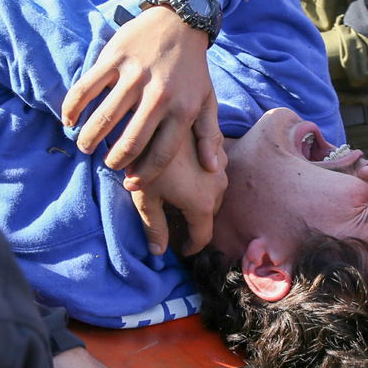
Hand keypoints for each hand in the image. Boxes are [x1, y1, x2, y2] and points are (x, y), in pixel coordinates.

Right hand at [62, 5, 222, 180]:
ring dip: (90, 138)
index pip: (162, 153)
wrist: (180, 20)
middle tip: (108, 165)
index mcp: (182, 109)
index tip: (131, 185)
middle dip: (115, 161)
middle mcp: (158, 94)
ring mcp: (134, 75)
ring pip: (105, 117)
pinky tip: (70, 120)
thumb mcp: (207, 99)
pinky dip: (73, 108)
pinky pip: (87, 88)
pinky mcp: (114, 58)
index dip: (144, 174)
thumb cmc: (193, 68)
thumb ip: (209, 135)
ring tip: (85, 147)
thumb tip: (213, 169)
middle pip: (131, 141)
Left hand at [125, 128, 227, 255]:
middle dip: (194, 223)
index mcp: (203, 204)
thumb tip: (158, 253)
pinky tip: (185, 173)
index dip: (191, 247)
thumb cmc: (145, 158)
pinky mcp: (218, 147)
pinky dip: (204, 179)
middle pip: (210, 214)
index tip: (179, 249)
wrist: (156, 114)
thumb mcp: (145, 197)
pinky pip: (215, 172)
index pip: (203, 237)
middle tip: (174, 223)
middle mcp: (220, 186)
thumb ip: (155, 228)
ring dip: (200, 200)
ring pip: (215, 192)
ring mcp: (222, 164)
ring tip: (178, 197)